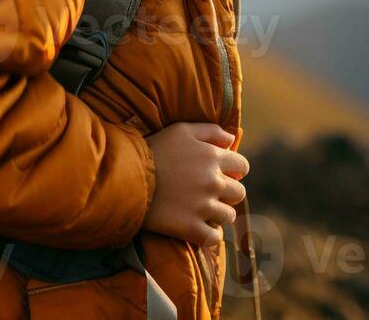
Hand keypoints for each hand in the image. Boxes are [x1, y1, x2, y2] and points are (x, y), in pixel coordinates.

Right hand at [142, 122, 248, 246]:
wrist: (126, 176)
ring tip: (201, 210)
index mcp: (212, 157)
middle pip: (238, 193)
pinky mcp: (190, 227)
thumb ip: (210, 131)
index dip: (234, 170)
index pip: (242, 166)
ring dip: (218, 214)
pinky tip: (199, 228)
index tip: (224, 174)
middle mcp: (213, 182)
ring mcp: (203, 207)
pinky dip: (209, 235)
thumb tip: (231, 139)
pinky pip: (213, 238)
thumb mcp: (180, 130)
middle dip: (227, 193)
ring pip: (228, 216)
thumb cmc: (153, 149)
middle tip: (209, 192)